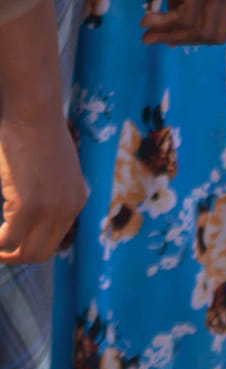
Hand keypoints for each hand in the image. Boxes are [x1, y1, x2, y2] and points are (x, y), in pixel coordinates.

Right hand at [0, 109, 86, 263]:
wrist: (33, 113)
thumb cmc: (38, 135)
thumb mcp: (58, 169)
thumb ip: (55, 192)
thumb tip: (39, 212)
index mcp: (76, 201)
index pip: (53, 242)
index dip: (27, 247)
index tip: (9, 239)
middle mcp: (67, 209)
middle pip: (39, 255)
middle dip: (14, 256)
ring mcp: (49, 209)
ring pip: (23, 254)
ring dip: (3, 253)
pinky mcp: (28, 205)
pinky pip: (6, 242)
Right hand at [143, 0, 225, 45]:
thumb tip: (171, 22)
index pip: (222, 25)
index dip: (194, 36)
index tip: (168, 34)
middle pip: (214, 35)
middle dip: (181, 41)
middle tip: (152, 37)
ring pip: (201, 29)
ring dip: (169, 36)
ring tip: (145, 33)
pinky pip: (187, 15)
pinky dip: (165, 23)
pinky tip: (146, 18)